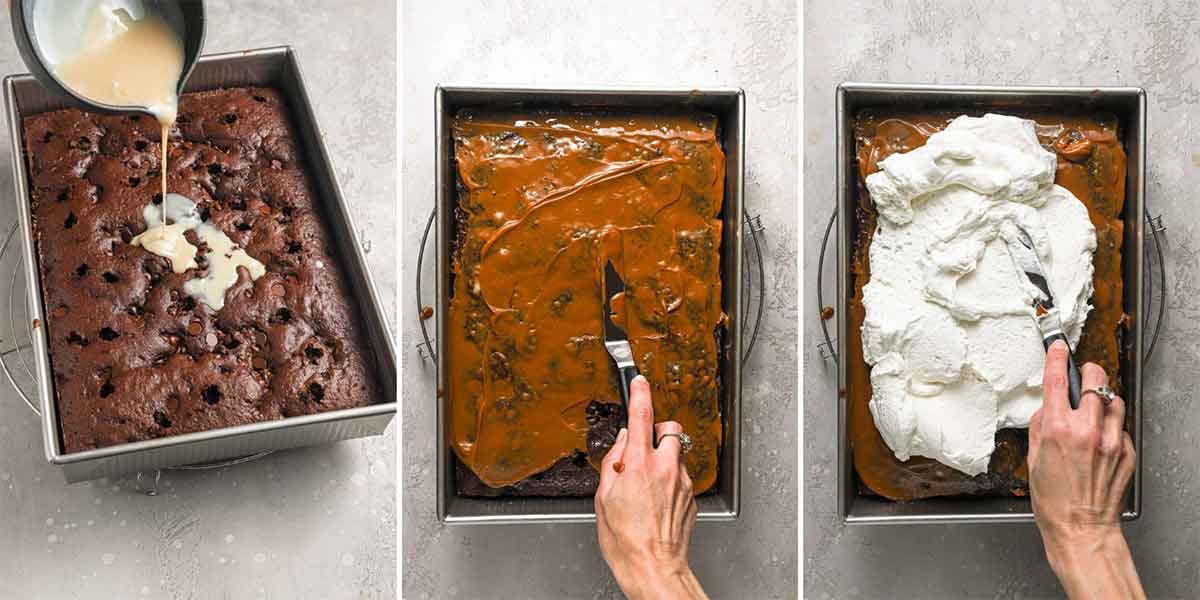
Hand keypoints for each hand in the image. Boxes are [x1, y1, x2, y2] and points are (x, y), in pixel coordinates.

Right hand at [595, 375, 706, 599]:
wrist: (653, 566)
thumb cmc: (625, 540)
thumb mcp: (603, 497)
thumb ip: (613, 462)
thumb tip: (622, 442)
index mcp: (639, 465)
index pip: (641, 416)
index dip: (640, 393)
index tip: (639, 382)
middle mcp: (666, 468)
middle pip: (670, 428)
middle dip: (657, 431)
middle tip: (642, 447)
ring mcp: (682, 482)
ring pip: (677, 453)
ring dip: (663, 458)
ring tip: (647, 484)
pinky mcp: (691, 496)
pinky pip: (682, 475)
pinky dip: (670, 479)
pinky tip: (656, 501)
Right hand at [1030, 340, 1143, 598]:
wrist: (1082, 528)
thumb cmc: (1054, 501)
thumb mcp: (1033, 459)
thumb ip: (1040, 427)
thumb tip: (1048, 408)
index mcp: (1058, 430)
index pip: (1057, 380)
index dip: (1057, 358)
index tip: (1058, 348)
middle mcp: (1086, 430)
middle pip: (1095, 380)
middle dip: (1088, 374)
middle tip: (1083, 379)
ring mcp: (1110, 440)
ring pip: (1113, 400)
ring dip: (1102, 400)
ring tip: (1093, 413)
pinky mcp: (1126, 452)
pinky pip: (1120, 427)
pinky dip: (1110, 427)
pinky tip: (1100, 442)